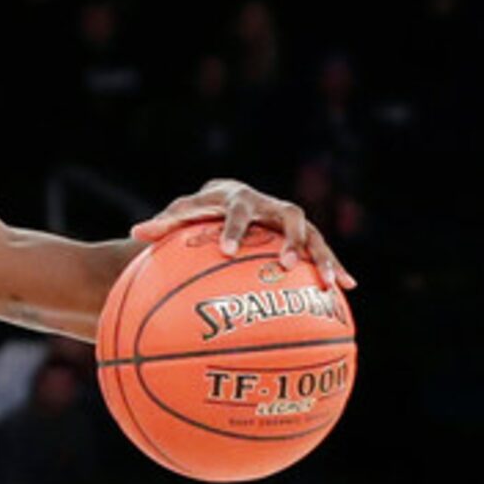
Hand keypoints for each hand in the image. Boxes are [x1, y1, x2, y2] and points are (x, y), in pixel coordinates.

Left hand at [133, 177, 352, 288]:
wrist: (227, 195)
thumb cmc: (200, 210)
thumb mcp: (182, 214)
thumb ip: (164, 225)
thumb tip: (135, 232)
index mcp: (238, 199)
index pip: (236, 212)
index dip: (232, 229)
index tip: (226, 251)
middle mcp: (270, 206)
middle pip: (289, 217)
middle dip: (290, 240)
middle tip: (286, 264)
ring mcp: (288, 220)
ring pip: (313, 235)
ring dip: (323, 257)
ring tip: (332, 283)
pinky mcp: (301, 236)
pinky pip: (321, 251)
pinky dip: (335, 267)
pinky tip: (348, 289)